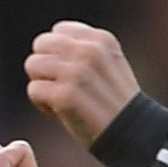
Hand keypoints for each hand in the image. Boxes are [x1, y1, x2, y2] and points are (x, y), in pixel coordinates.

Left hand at [23, 22, 141, 145]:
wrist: (134, 134)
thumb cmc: (116, 102)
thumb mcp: (109, 63)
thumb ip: (84, 49)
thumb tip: (47, 43)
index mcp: (101, 40)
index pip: (57, 31)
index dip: (59, 52)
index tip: (71, 73)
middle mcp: (89, 51)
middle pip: (41, 45)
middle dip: (45, 66)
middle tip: (61, 86)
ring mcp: (77, 73)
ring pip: (33, 65)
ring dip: (42, 84)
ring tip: (60, 98)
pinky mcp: (66, 95)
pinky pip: (33, 90)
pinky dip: (42, 103)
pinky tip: (59, 111)